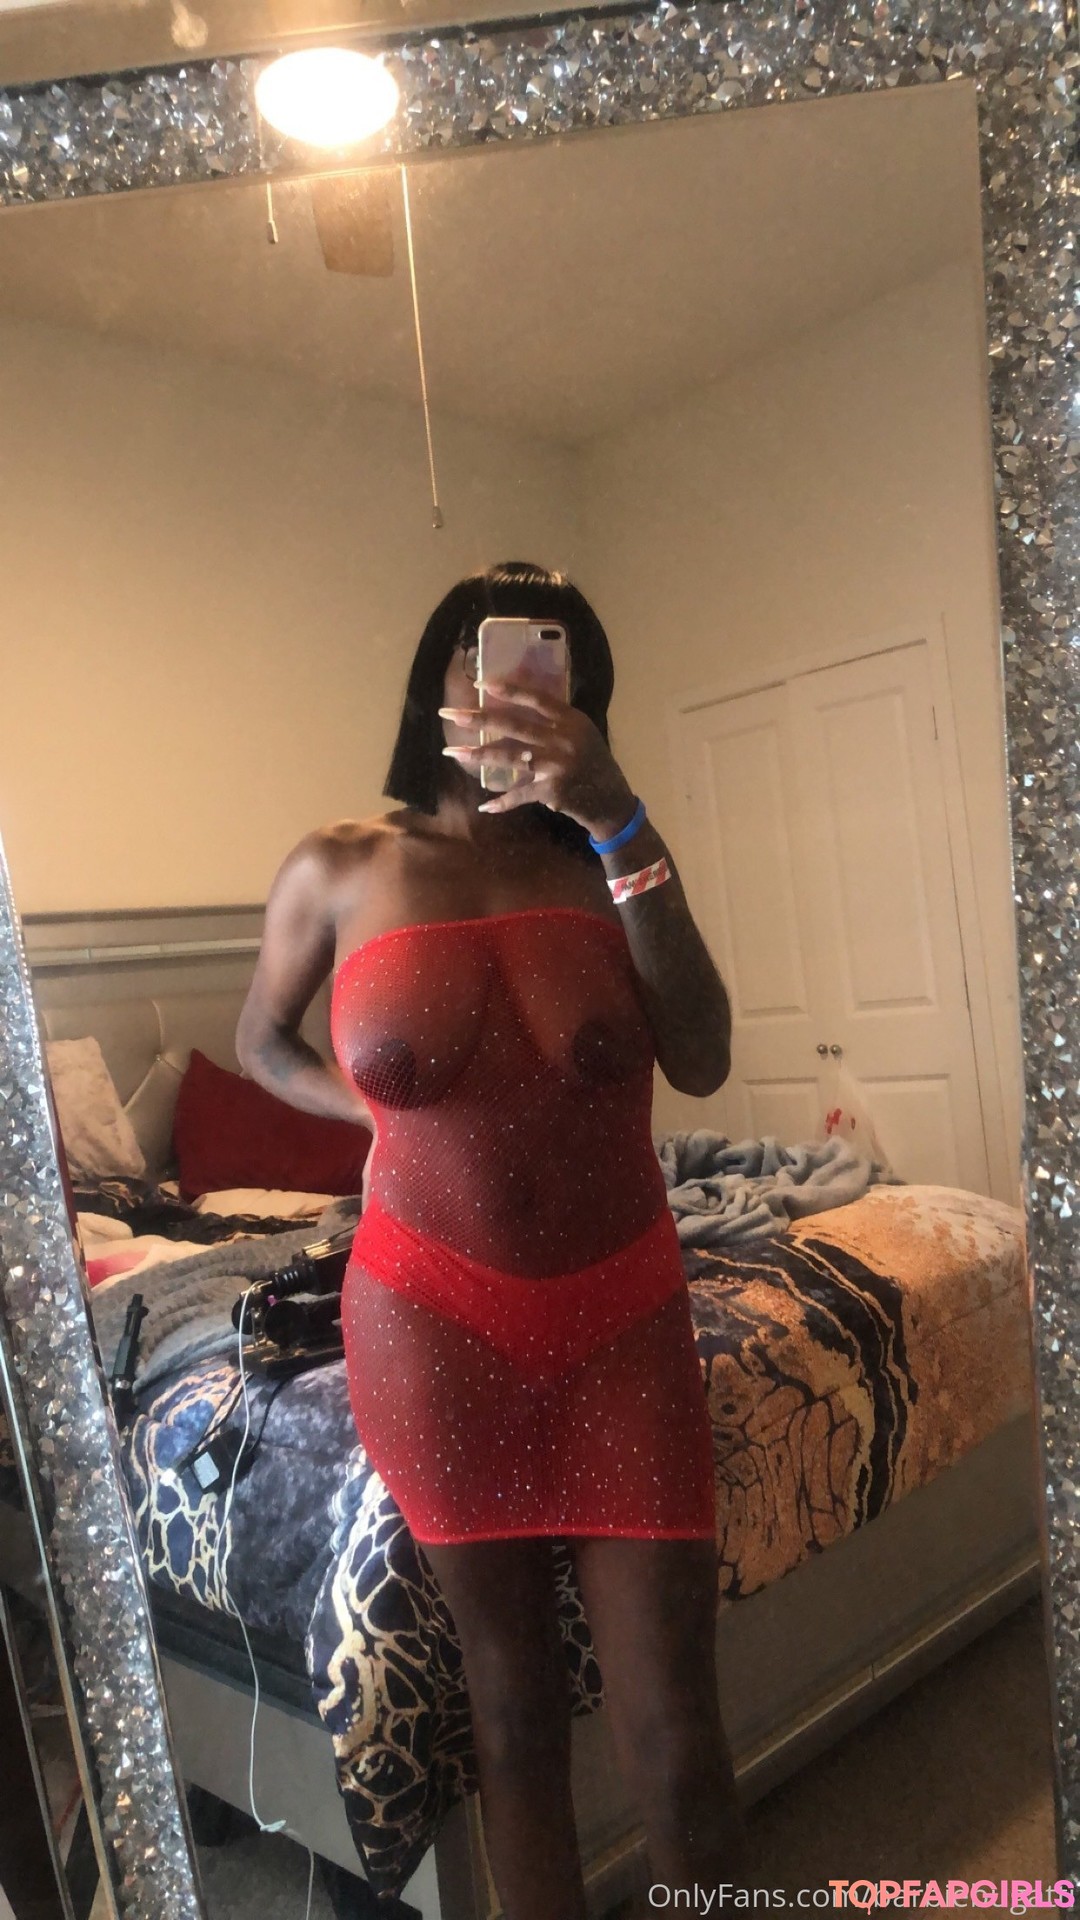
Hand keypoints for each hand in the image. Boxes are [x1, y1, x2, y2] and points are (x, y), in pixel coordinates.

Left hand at [438, 679, 634, 835]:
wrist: (612, 802)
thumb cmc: (593, 763)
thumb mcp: (581, 734)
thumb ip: (555, 721)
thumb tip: (515, 707)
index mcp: (571, 720)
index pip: (536, 698)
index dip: (508, 690)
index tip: (480, 684)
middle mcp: (564, 740)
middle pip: (513, 725)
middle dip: (478, 719)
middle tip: (449, 713)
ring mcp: (556, 766)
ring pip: (509, 757)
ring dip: (477, 755)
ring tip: (452, 752)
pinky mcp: (551, 791)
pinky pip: (520, 794)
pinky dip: (503, 802)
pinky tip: (485, 806)